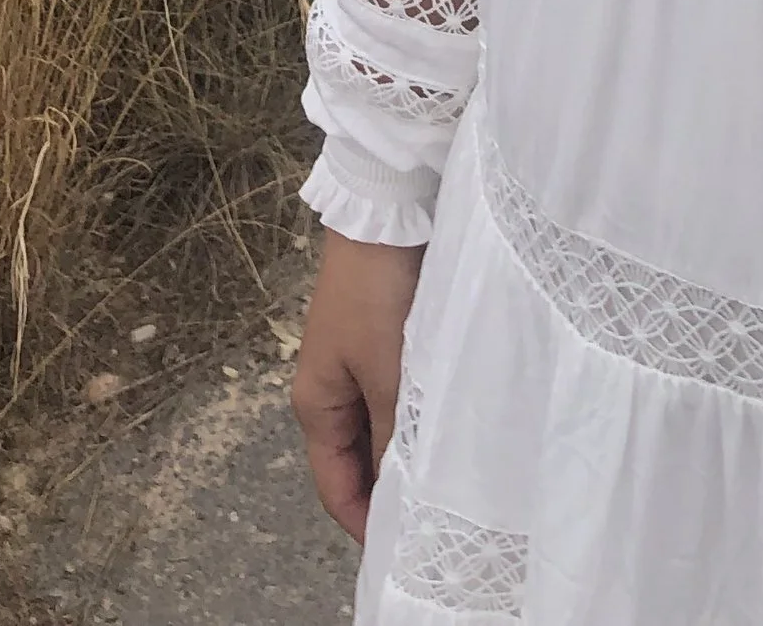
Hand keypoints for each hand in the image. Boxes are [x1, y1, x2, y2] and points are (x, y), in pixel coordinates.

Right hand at [293, 228, 425, 541]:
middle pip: (355, 461)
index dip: (364, 523)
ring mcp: (356, 366)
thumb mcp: (386, 372)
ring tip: (445, 481)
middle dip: (386, 491)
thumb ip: (392, 434)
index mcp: (316, 404)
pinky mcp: (381, 342)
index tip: (402, 550)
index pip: (335, 487)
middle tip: (434, 521)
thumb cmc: (377, 295)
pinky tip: (443, 429)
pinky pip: (394, 399)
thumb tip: (398, 491)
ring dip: (404, 452)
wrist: (383, 214)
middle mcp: (330, 391)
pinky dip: (412, 418)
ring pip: (378, 430)